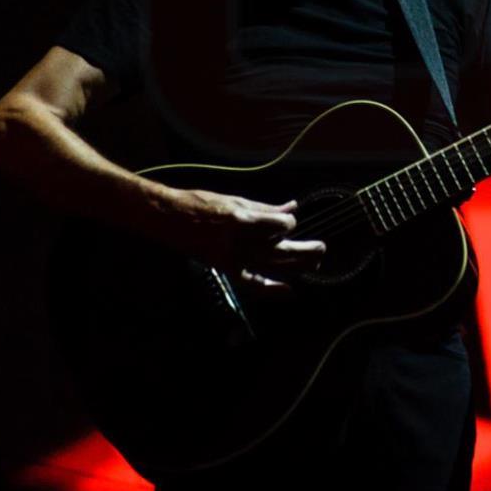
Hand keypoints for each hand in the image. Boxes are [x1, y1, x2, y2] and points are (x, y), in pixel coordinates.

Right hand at [158, 188, 325, 292]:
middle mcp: (237, 242)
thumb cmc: (200, 204)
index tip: (289, 223)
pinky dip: (270, 288)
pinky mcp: (224, 267)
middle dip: (304, 251)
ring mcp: (230, 257)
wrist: (168, 218)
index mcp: (239, 219)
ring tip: (314, 263)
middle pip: (279, 251)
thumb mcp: (234, 199)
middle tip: (321, 249)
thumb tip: (292, 208)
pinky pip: (251, 282)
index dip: (288, 224)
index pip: (277, 226)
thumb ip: (265, 207)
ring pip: (270, 265)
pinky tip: (289, 290)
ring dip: (295, 266)